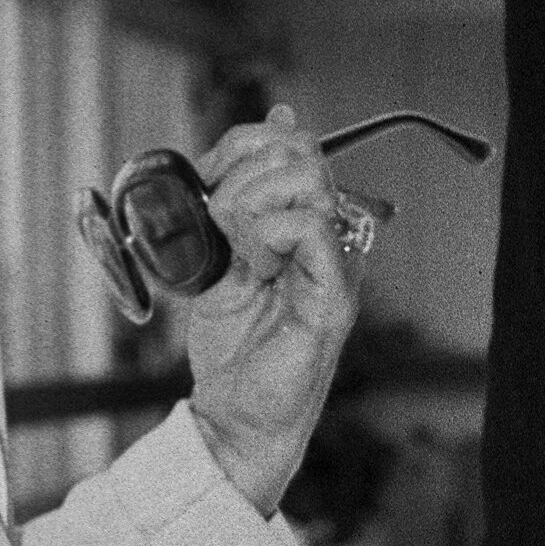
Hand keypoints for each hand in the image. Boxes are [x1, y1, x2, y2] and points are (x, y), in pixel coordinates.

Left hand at [175, 105, 365, 515]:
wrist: (232, 416)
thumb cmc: (234, 345)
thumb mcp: (218, 256)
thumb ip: (232, 196)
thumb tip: (263, 128)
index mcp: (304, 219)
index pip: (290, 141)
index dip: (241, 146)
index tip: (208, 183)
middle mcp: (329, 235)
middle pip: (301, 151)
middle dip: (242, 173)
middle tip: (220, 224)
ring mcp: (336, 263)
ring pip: (309, 180)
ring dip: (253, 205)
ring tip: (240, 254)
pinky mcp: (334, 296)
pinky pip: (312, 229)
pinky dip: (271, 236)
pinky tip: (257, 270)